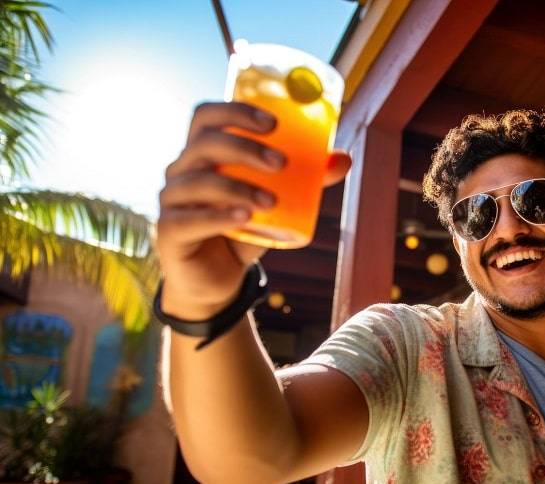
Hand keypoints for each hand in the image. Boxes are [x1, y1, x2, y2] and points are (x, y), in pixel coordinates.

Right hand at [157, 101, 351, 319]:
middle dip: (246, 148)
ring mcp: (171, 200)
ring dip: (239, 187)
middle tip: (281, 163)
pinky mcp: (169, 232)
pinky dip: (219, 216)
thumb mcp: (276, 204)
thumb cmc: (244, 230)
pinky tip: (244, 218)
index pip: (207, 116)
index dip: (236, 111)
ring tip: (272, 202)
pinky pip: (191, 219)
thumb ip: (304, 182)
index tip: (274, 123)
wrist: (216, 280)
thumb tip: (344, 158)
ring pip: (200, 182)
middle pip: (206, 144)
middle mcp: (181, 171)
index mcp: (202, 153)